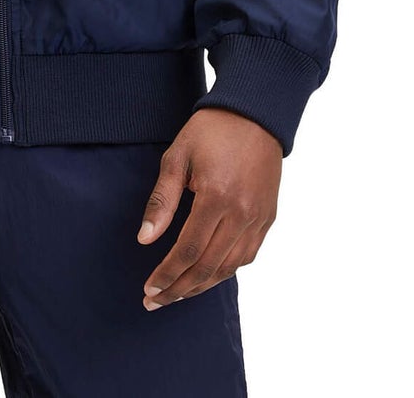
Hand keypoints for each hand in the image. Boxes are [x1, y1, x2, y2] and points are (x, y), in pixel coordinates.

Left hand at [136, 107, 280, 309]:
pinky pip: (247, 256)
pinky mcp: (268, 217)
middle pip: (209, 267)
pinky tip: (208, 275)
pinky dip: (226, 271)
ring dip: (202, 286)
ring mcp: (259, 217)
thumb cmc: (211, 130)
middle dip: (179, 289)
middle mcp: (242, 213)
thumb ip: (162, 199)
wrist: (255, 112)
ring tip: (177, 294)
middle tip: (155, 301)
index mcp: (216, 196)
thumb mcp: (177, 156)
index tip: (149, 288)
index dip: (168, 274)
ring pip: (230, 268)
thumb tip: (145, 239)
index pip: (189, 251)